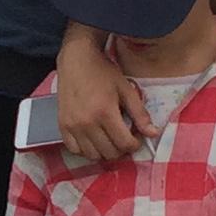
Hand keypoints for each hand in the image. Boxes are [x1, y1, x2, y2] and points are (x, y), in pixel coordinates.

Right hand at [54, 30, 155, 161]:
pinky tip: (94, 140)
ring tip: (110, 139)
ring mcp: (73, 126)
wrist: (76, 60)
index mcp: (105, 112)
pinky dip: (86, 150)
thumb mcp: (126, 89)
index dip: (135, 144)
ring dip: (105, 152)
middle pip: (109, 152)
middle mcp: (87, 123)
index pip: (124, 143)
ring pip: (92, 155)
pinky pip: (75, 150)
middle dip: (122, 149)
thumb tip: (152, 133)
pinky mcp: (62, 125)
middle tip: (124, 137)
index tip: (136, 137)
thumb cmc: (103, 72)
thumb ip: (139, 113)